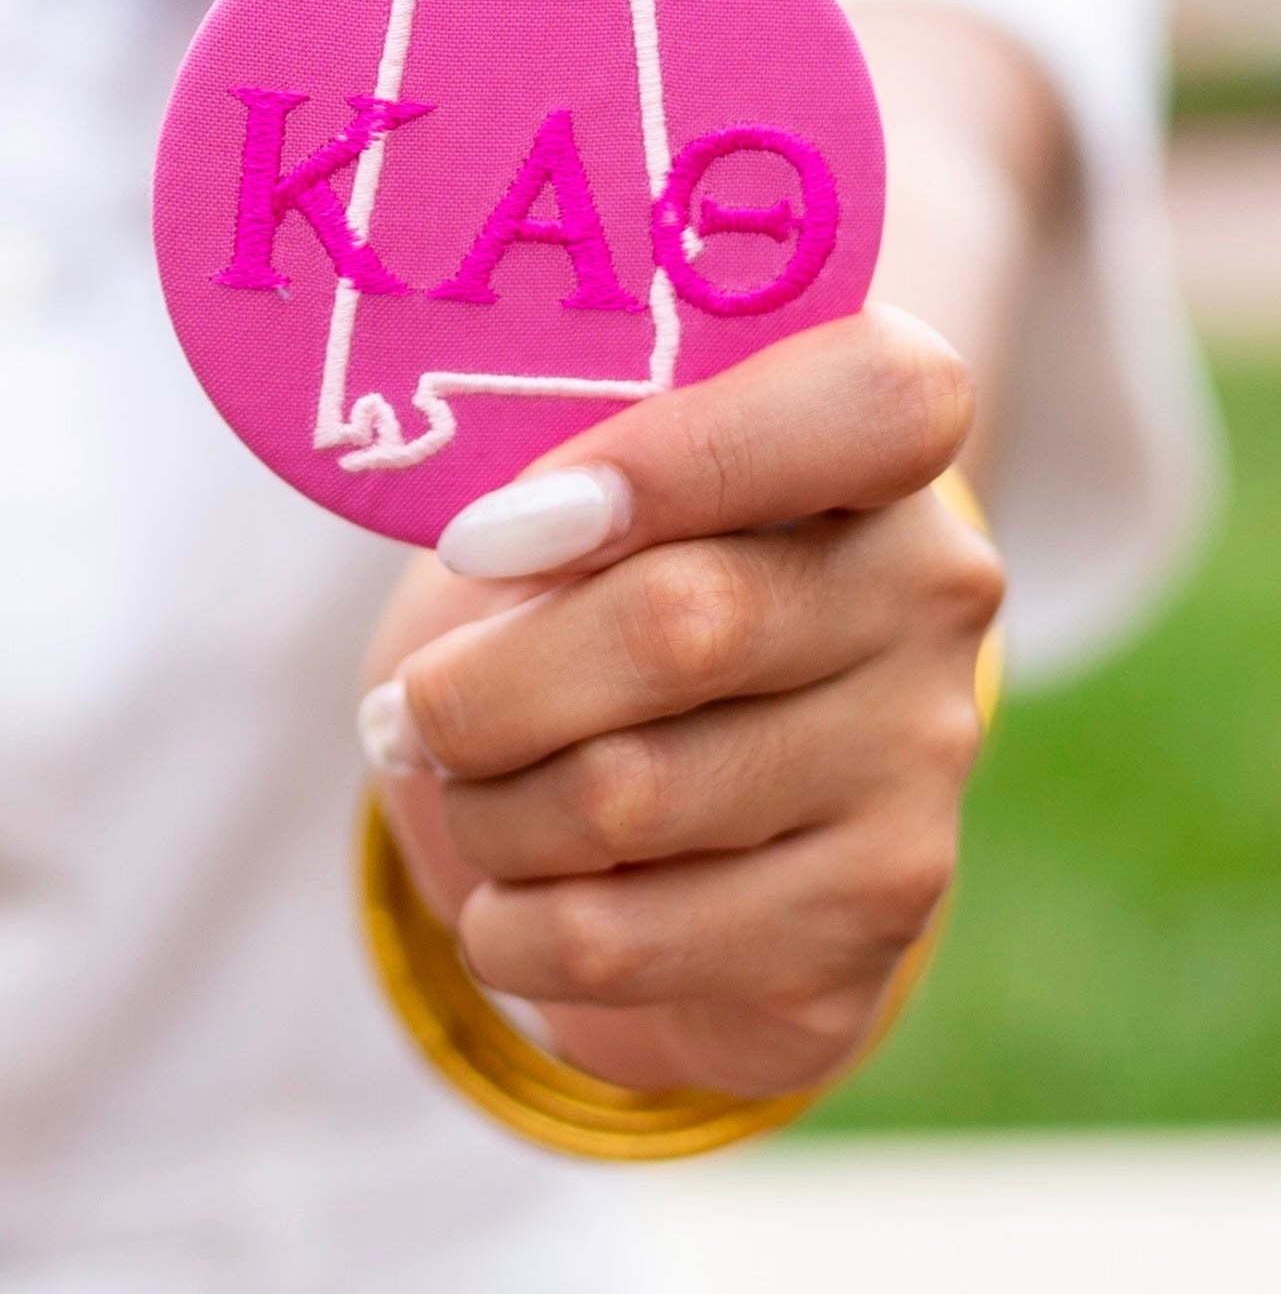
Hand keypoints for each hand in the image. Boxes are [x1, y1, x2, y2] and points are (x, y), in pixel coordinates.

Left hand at [359, 307, 1001, 1098]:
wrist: (699, 794)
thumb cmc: (604, 575)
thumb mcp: (588, 482)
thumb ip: (559, 460)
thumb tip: (490, 543)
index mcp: (875, 439)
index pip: (873, 397)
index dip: (673, 458)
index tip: (488, 535)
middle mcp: (928, 588)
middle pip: (682, 622)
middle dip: (484, 685)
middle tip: (405, 712)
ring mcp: (918, 757)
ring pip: (626, 795)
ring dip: (485, 808)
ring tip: (461, 794)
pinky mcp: (874, 916)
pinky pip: (624, 936)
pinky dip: (511, 924)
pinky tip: (502, 900)